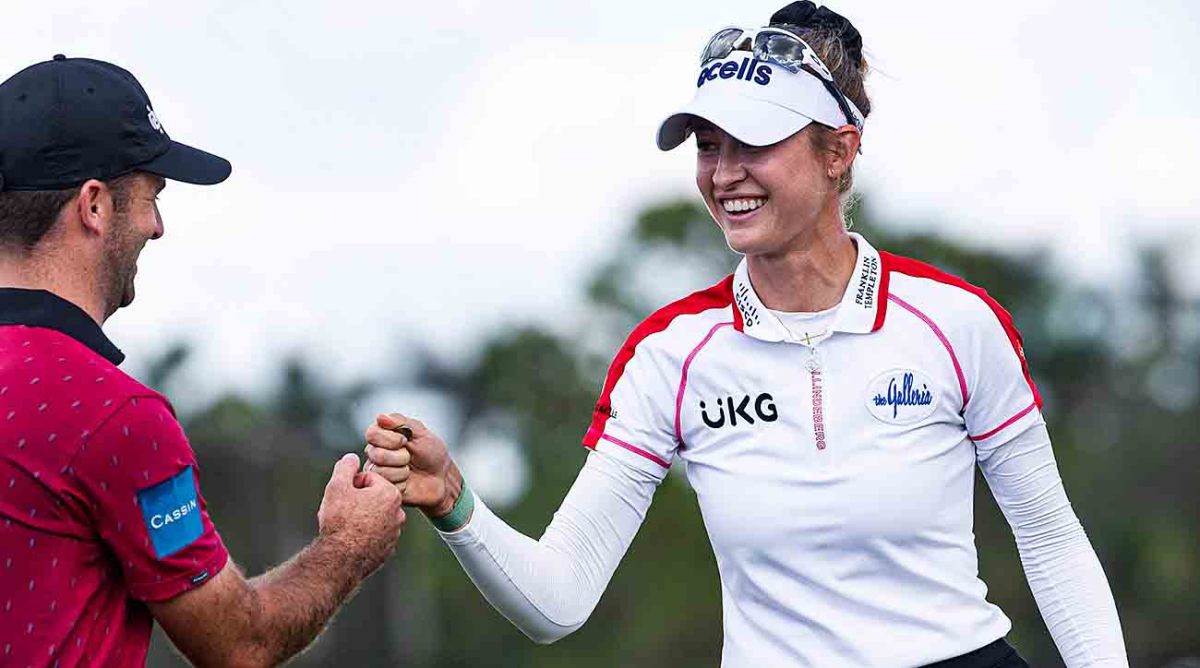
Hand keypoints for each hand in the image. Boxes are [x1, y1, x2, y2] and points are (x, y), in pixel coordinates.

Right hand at [316, 453, 405, 573]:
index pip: (369, 479)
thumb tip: (351, 458)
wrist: (339, 559)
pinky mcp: (388, 549)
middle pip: (373, 498)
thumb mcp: (337, 486)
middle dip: (357, 501)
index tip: (343, 497)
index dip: (352, 485)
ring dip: (361, 517)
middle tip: (342, 511)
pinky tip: (351, 539)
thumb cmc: (339, 522)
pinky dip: (365, 535)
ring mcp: (394, 533)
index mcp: (390, 494)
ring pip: (374, 517)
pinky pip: (375, 535)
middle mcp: (398, 513)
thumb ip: (346, 467)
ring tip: (346, 526)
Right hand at [364, 413, 462, 518]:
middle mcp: (376, 451)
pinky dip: (402, 482)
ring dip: (401, 470)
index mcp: (382, 434)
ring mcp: (377, 470)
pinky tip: (407, 480)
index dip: (390, 439)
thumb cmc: (432, 453)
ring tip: (409, 469)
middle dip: (399, 456)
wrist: (441, 477)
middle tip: (410, 457)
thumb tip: (381, 417)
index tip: (405, 440)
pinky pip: (386, 485)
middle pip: (375, 453)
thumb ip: (400, 422)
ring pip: (379, 470)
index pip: (372, 433)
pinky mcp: (382, 486)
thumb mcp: (420, 432)